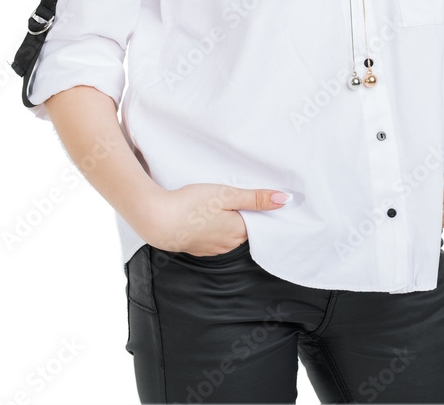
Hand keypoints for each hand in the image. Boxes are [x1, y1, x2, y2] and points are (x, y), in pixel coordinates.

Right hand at [144, 182, 290, 255]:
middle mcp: (228, 244)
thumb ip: (255, 198)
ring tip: (220, 204)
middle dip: (245, 215)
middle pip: (245, 228)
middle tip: (237, 196)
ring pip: (229, 233)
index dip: (261, 210)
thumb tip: (285, 200)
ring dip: (229, 221)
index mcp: (239, 231)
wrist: (158, 220)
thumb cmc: (192, 204)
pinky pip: (214, 238)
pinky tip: (205, 215)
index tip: (261, 198)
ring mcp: (212, 249)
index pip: (259, 223)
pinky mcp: (197, 248)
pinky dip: (214, 227)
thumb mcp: (226, 194)